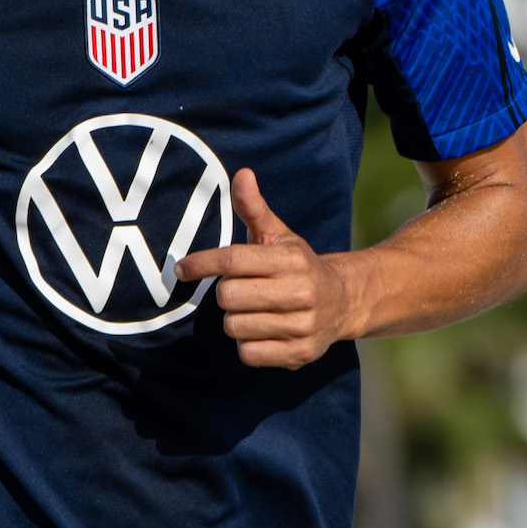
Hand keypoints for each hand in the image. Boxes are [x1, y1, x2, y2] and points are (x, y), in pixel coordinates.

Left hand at [176, 169, 358, 369]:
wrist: (344, 302)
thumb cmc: (298, 266)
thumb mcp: (279, 235)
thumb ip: (255, 209)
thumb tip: (242, 174)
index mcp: (291, 259)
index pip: (233, 260)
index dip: (202, 263)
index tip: (182, 268)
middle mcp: (300, 292)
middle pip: (228, 296)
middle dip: (227, 293)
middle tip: (242, 290)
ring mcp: (301, 325)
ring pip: (235, 327)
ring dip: (237, 320)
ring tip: (257, 311)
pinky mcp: (299, 354)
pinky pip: (248, 353)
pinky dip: (248, 344)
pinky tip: (264, 331)